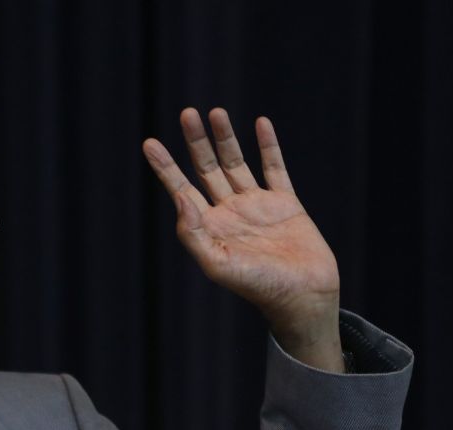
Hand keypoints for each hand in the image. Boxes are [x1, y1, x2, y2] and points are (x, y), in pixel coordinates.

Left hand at [143, 108, 343, 371]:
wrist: (302, 296)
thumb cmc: (258, 287)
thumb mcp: (217, 264)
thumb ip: (193, 233)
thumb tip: (180, 196)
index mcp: (208, 227)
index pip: (181, 189)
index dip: (165, 167)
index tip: (150, 142)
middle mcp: (229, 213)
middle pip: (207, 169)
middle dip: (196, 142)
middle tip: (186, 113)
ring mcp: (257, 206)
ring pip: (237, 164)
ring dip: (226, 138)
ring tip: (215, 111)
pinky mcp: (286, 204)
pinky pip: (275, 169)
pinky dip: (268, 146)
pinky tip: (260, 124)